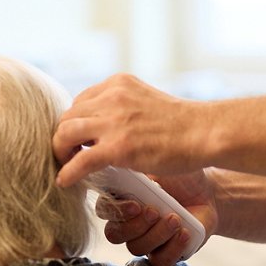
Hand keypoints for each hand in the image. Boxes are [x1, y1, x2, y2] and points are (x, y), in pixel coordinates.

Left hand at [53, 74, 207, 186]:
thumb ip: (125, 107)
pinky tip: (65, 182)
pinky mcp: (117, 147)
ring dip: (60, 152)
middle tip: (68, 153)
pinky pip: (79, 161)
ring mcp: (113, 121)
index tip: (79, 138)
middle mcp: (112, 97)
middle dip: (64, 136)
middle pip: (69, 115)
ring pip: (65, 134)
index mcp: (119, 83)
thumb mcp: (148, 100)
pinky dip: (68, 172)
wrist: (204, 132)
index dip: (77, 121)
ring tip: (65, 165)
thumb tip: (107, 124)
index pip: (81, 100)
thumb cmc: (183, 123)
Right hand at [95, 170, 218, 265]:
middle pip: (114, 234)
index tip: (135, 204)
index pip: (104, 209)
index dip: (116, 211)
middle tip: (155, 211)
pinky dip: (172, 248)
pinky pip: (159, 262)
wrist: (207, 194)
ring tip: (176, 219)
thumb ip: (138, 166)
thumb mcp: (161, 164)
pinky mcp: (163, 254)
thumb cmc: (181, 176)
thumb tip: (120, 159)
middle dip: (135, 225)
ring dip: (157, 234)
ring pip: (137, 248)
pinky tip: (184, 233)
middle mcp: (127, 222)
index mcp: (121, 198)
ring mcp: (144, 240)